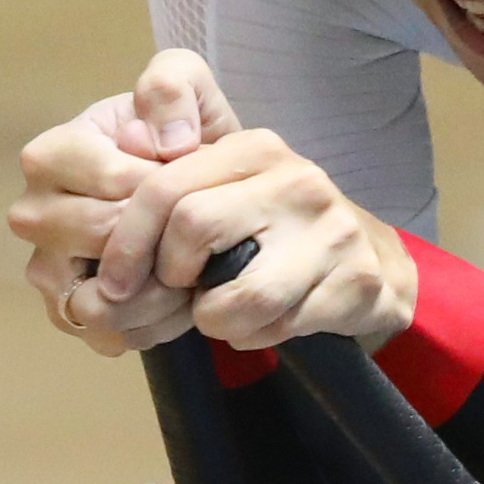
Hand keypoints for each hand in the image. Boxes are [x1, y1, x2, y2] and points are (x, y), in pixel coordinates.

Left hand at [10, 47, 417, 357]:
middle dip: (167, 278)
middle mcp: (295, 178)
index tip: (112, 279)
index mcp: (253, 148)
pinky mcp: (355, 282)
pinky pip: (276, 325)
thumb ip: (164, 175)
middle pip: (193, 227)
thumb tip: (121, 168)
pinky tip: (261, 323)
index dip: (127, 241)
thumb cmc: (274, 227)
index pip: (165, 187)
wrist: (371, 265)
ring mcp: (331, 231)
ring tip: (218, 311)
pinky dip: (253, 335)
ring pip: (235, 293)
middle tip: (175, 292)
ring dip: (210, 316)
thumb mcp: (222, 183)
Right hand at [11, 49, 239, 355]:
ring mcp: (45, 266)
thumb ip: (172, 87)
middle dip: (159, 239)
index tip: (186, 184)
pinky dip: (149, 326)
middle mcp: (34, 211)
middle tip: (195, 234)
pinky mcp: (66, 312)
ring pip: (94, 293)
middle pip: (96, 235)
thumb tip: (161, 143)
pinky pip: (103, 332)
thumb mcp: (189, 92)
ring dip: (156, 291)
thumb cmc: (183, 143)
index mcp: (54, 154)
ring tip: (192, 272)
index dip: (159, 187)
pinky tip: (178, 304)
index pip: (105, 179)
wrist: (197, 199)